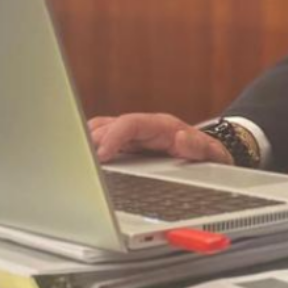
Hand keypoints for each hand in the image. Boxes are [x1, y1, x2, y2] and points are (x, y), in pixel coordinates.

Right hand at [87, 113, 233, 164]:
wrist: (210, 157)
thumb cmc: (209, 156)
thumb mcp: (213, 154)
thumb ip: (200, 147)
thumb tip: (181, 138)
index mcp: (164, 126)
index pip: (131, 123)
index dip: (113, 137)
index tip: (100, 155)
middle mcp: (146, 128)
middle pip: (109, 126)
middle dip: (91, 141)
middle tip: (80, 162)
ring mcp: (133, 137)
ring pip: (100, 131)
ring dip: (85, 143)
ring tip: (74, 162)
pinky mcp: (126, 147)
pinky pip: (100, 142)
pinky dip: (87, 150)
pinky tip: (80, 164)